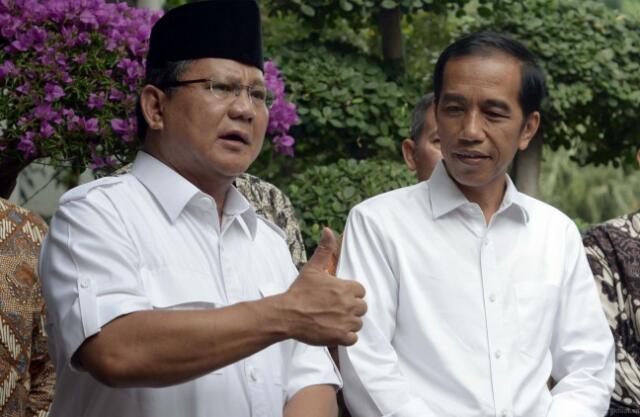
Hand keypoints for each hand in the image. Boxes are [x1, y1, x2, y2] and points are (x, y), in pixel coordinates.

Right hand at [280, 228, 366, 345]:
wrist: (286, 314)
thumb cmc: (299, 291)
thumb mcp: (312, 268)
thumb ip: (324, 249)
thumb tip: (328, 230)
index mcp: (346, 288)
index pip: (361, 291)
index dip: (350, 293)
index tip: (338, 296)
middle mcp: (349, 304)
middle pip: (362, 308)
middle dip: (351, 308)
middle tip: (334, 309)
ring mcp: (346, 322)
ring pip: (358, 323)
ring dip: (348, 323)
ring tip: (333, 320)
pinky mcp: (340, 337)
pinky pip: (353, 338)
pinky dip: (345, 337)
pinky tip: (333, 331)